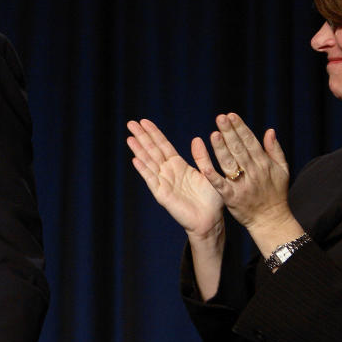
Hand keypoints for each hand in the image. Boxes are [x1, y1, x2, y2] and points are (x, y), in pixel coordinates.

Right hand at [127, 119, 223, 238]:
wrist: (210, 220)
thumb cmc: (211, 199)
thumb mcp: (208, 173)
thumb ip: (201, 157)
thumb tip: (196, 139)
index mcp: (178, 165)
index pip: (163, 145)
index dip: (154, 133)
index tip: (144, 121)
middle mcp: (168, 171)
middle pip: (152, 150)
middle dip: (142, 137)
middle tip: (131, 123)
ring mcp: (163, 182)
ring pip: (148, 162)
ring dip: (139, 150)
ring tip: (129, 138)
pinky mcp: (162, 194)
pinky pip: (151, 179)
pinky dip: (143, 169)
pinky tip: (135, 160)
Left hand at [193, 113, 292, 231]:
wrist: (271, 220)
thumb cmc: (276, 193)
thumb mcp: (282, 170)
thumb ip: (275, 150)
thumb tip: (270, 130)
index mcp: (263, 164)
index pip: (250, 142)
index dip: (240, 128)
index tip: (231, 115)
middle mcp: (253, 172)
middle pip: (239, 149)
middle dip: (229, 132)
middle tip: (220, 117)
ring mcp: (242, 185)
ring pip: (230, 163)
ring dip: (221, 149)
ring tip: (214, 134)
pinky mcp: (232, 197)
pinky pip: (221, 185)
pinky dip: (213, 176)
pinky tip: (204, 166)